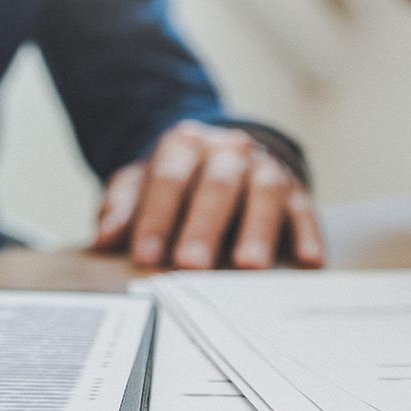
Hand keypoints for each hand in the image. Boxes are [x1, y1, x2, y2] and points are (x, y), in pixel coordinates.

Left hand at [91, 120, 322, 269]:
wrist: (222, 154)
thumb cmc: (175, 180)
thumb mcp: (140, 184)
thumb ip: (121, 208)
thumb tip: (103, 239)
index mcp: (184, 144)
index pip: (168, 179)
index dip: (156, 218)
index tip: (145, 256)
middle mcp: (228, 150)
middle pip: (216, 186)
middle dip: (203, 227)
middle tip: (191, 266)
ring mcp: (265, 168)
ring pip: (264, 194)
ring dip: (257, 230)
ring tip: (249, 266)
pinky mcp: (296, 189)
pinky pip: (304, 209)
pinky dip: (307, 233)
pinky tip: (306, 260)